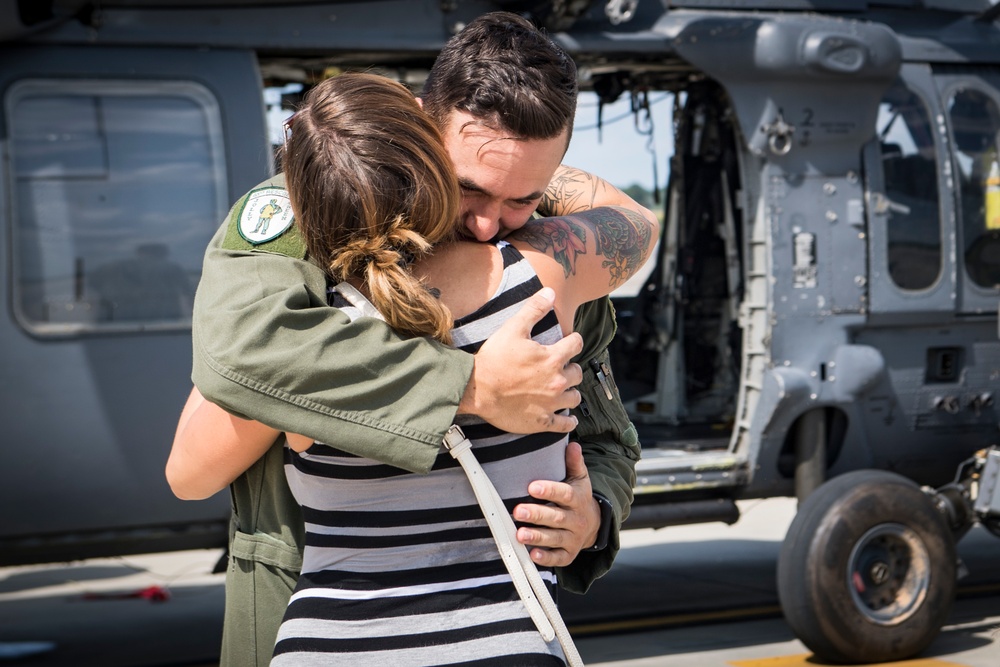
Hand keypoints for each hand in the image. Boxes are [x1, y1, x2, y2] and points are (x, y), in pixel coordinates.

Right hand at [460, 287, 582, 433]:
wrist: (477, 389)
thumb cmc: (494, 358)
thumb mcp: (513, 328)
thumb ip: (534, 309)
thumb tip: (550, 291)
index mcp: (552, 358)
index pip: (576, 344)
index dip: (572, 341)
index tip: (567, 342)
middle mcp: (557, 381)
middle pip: (578, 373)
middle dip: (571, 367)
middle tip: (560, 367)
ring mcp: (551, 404)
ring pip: (575, 398)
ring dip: (571, 391)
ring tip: (561, 389)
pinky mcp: (542, 422)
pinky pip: (565, 424)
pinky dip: (568, 421)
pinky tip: (567, 417)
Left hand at [513, 442, 600, 567]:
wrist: (594, 524)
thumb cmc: (578, 497)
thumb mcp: (580, 479)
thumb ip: (574, 463)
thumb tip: (573, 444)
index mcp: (578, 499)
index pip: (565, 494)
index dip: (549, 490)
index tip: (532, 486)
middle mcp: (577, 519)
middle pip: (557, 517)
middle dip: (537, 515)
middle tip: (518, 511)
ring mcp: (574, 538)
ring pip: (555, 538)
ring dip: (537, 536)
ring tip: (520, 534)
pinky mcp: (569, 554)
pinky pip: (558, 558)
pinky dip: (546, 558)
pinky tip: (532, 555)